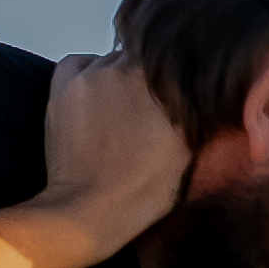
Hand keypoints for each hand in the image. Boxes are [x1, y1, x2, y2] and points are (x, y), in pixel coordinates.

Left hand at [36, 50, 189, 257]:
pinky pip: (77, 62)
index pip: (172, 57)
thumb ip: (194, 113)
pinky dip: (87, 73)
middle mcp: (129, 70)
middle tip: (143, 107)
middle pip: (141, 57)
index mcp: (165, 83)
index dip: (172, 74)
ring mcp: (94, 76)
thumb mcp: (186, 151)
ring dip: (116, 76)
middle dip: (144, 77)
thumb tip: (204, 91)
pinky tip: (94, 95)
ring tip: (117, 110)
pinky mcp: (65, 87)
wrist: (91, 210)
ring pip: (110, 59)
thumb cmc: (141, 190)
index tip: (171, 90)